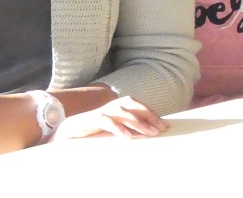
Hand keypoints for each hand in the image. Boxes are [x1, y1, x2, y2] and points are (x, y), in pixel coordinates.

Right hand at [51, 96, 166, 140]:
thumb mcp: (119, 123)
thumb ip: (133, 124)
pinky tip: (128, 137)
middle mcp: (117, 104)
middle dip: (150, 118)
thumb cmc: (101, 125)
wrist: (76, 126)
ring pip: (125, 115)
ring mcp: (106, 110)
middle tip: (160, 129)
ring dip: (139, 124)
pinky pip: (110, 122)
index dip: (154, 116)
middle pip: (137, 108)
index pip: (142, 107)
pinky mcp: (96, 118)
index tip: (166, 126)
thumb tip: (152, 130)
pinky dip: (120, 129)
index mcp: (124, 104)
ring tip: (150, 133)